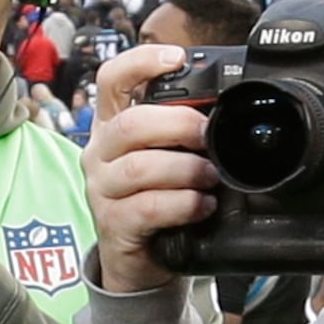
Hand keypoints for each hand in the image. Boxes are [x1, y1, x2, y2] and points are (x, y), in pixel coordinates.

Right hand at [85, 48, 216, 294]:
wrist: (139, 264)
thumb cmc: (157, 201)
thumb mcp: (165, 158)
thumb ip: (181, 133)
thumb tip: (222, 110)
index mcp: (112, 127)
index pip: (111, 80)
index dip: (141, 62)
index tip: (176, 59)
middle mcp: (100, 153)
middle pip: (132, 124)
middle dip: (180, 125)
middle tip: (208, 137)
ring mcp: (102, 190)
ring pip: (141, 168)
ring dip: (185, 169)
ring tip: (210, 177)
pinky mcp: (113, 224)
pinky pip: (149, 207)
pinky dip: (183, 204)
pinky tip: (202, 206)